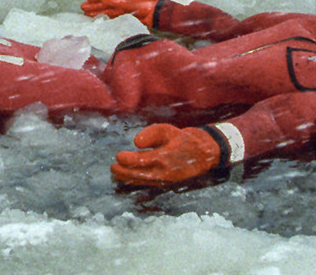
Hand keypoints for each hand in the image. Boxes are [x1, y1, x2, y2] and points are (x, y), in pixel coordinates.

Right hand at [80, 0, 164, 22]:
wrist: (156, 12)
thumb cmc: (142, 4)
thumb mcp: (124, 0)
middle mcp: (120, 1)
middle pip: (104, 3)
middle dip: (94, 6)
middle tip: (83, 8)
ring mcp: (124, 10)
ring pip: (108, 11)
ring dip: (98, 13)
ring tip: (88, 16)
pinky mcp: (127, 19)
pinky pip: (114, 18)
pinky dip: (106, 19)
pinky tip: (102, 22)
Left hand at [111, 123, 226, 186]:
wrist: (203, 154)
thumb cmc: (183, 139)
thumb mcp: (168, 130)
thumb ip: (151, 134)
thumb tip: (136, 142)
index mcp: (166, 157)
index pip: (142, 161)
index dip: (128, 160)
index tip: (118, 156)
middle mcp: (165, 172)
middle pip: (140, 175)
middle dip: (124, 172)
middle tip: (112, 167)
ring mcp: (167, 180)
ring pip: (143, 182)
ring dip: (128, 179)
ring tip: (116, 173)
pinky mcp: (167, 183)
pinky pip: (149, 184)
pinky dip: (137, 182)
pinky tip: (127, 178)